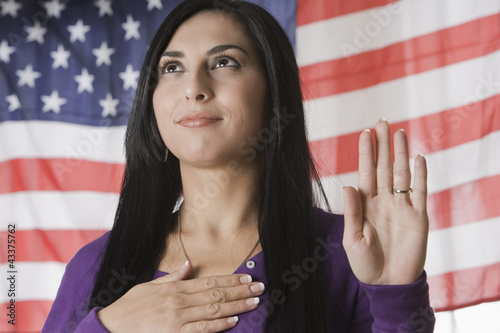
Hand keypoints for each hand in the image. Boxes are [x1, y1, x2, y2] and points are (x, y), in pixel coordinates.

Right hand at [97, 261, 264, 331]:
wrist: (111, 328)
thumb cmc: (130, 307)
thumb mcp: (149, 286)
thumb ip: (171, 278)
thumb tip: (188, 266)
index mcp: (175, 288)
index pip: (209, 281)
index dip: (230, 279)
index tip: (246, 276)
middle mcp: (179, 302)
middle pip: (216, 294)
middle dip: (240, 290)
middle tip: (259, 287)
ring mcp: (178, 320)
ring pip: (213, 310)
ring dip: (236, 306)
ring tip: (253, 302)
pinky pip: (201, 330)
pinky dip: (218, 325)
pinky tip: (233, 321)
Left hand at [342, 119, 428, 284]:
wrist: (388, 284)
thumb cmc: (365, 263)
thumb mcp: (352, 238)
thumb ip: (352, 212)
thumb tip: (348, 185)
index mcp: (366, 204)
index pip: (365, 172)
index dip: (365, 153)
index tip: (364, 133)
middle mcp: (384, 200)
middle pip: (383, 167)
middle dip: (383, 145)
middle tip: (382, 122)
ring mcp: (402, 207)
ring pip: (402, 174)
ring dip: (401, 154)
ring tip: (399, 132)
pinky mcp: (419, 217)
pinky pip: (420, 192)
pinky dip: (421, 175)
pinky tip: (419, 158)